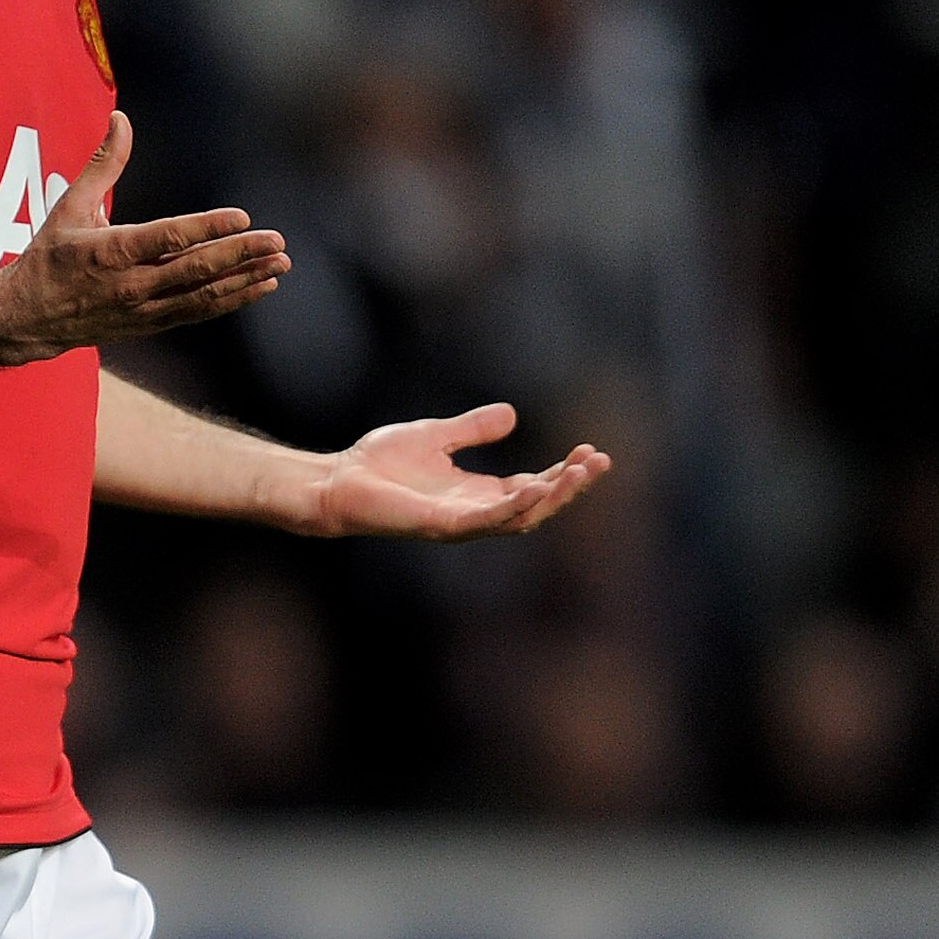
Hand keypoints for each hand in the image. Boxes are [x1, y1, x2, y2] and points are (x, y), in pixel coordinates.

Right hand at [0, 111, 288, 359]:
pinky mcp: (150, 324)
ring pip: (203, 297)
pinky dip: (230, 301)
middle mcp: (131, 285)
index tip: (242, 217)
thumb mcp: (69, 205)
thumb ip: (103, 163)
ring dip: (244, 281)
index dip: (208, 229)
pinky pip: (197, 312)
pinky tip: (258, 287)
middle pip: (196, 270)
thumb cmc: (49, 256)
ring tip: (279, 265)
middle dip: (240, 256)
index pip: (169, 238)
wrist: (27, 318)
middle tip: (277, 242)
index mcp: (111, 251)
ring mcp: (143, 310)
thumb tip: (120, 118)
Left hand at [307, 403, 608, 539]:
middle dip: (570, 486)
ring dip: (553, 497)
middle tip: (600, 461)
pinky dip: (514, 507)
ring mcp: (460, 522)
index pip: (531, 487)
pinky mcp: (441, 525)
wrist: (338, 481)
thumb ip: (472, 429)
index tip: (589, 451)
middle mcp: (473, 512)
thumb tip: (512, 413)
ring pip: (520, 517)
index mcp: (475, 494)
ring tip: (581, 472)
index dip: (562, 473)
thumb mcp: (436, 436)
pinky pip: (487, 520)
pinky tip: (537, 490)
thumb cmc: (379, 464)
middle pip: (536, 505)